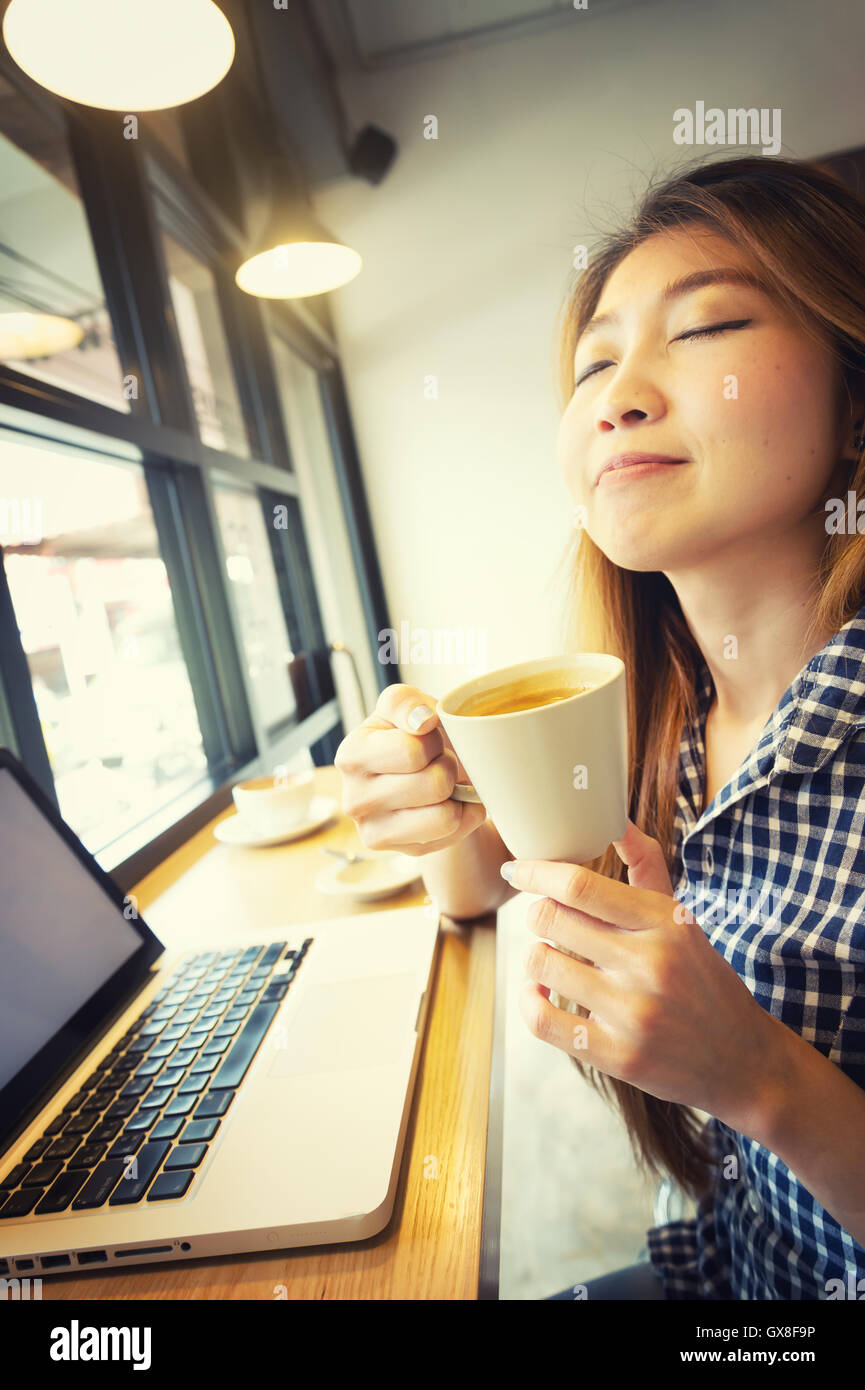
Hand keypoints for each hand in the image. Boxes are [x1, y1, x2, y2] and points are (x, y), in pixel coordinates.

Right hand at [335, 683, 486, 855]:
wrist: (424, 770)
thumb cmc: (410, 735)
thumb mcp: (404, 705)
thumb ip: (407, 703)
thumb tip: (422, 722)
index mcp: (351, 756)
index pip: (411, 751)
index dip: (433, 741)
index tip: (427, 739)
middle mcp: (355, 799)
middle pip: (434, 784)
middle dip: (448, 766)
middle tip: (438, 762)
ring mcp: (377, 832)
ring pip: (446, 815)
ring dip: (456, 793)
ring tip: (442, 782)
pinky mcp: (405, 852)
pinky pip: (455, 832)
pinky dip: (465, 814)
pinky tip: (450, 802)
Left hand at [506, 818, 784, 1136]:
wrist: (741, 1059)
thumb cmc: (701, 978)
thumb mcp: (681, 918)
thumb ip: (646, 865)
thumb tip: (614, 819)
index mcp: (665, 921)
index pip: (580, 884)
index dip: (537, 871)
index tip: (516, 869)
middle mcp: (649, 964)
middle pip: (550, 918)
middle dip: (539, 914)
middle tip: (547, 920)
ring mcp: (633, 1013)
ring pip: (540, 963)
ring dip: (538, 957)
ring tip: (556, 959)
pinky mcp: (617, 1056)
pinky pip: (542, 1020)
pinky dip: (530, 1000)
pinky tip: (539, 991)